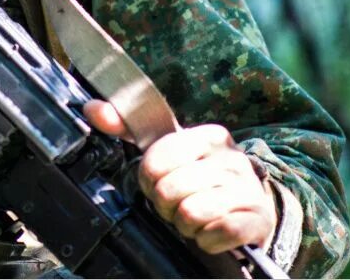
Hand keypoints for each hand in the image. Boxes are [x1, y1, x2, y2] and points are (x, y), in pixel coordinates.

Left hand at [84, 100, 276, 253]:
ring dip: (185, 225)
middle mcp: (231, 158)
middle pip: (170, 191)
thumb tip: (92, 109)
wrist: (250, 206)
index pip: (155, 161)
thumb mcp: (167, 150)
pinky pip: (217, 233)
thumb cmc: (200, 177)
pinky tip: (210, 231)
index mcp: (208, 136)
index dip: (148, 181)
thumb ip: (128, 128)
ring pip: (191, 214)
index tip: (156, 184)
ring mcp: (247, 188)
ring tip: (193, 218)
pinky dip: (206, 240)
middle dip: (165, 206)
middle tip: (175, 205)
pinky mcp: (257, 219)